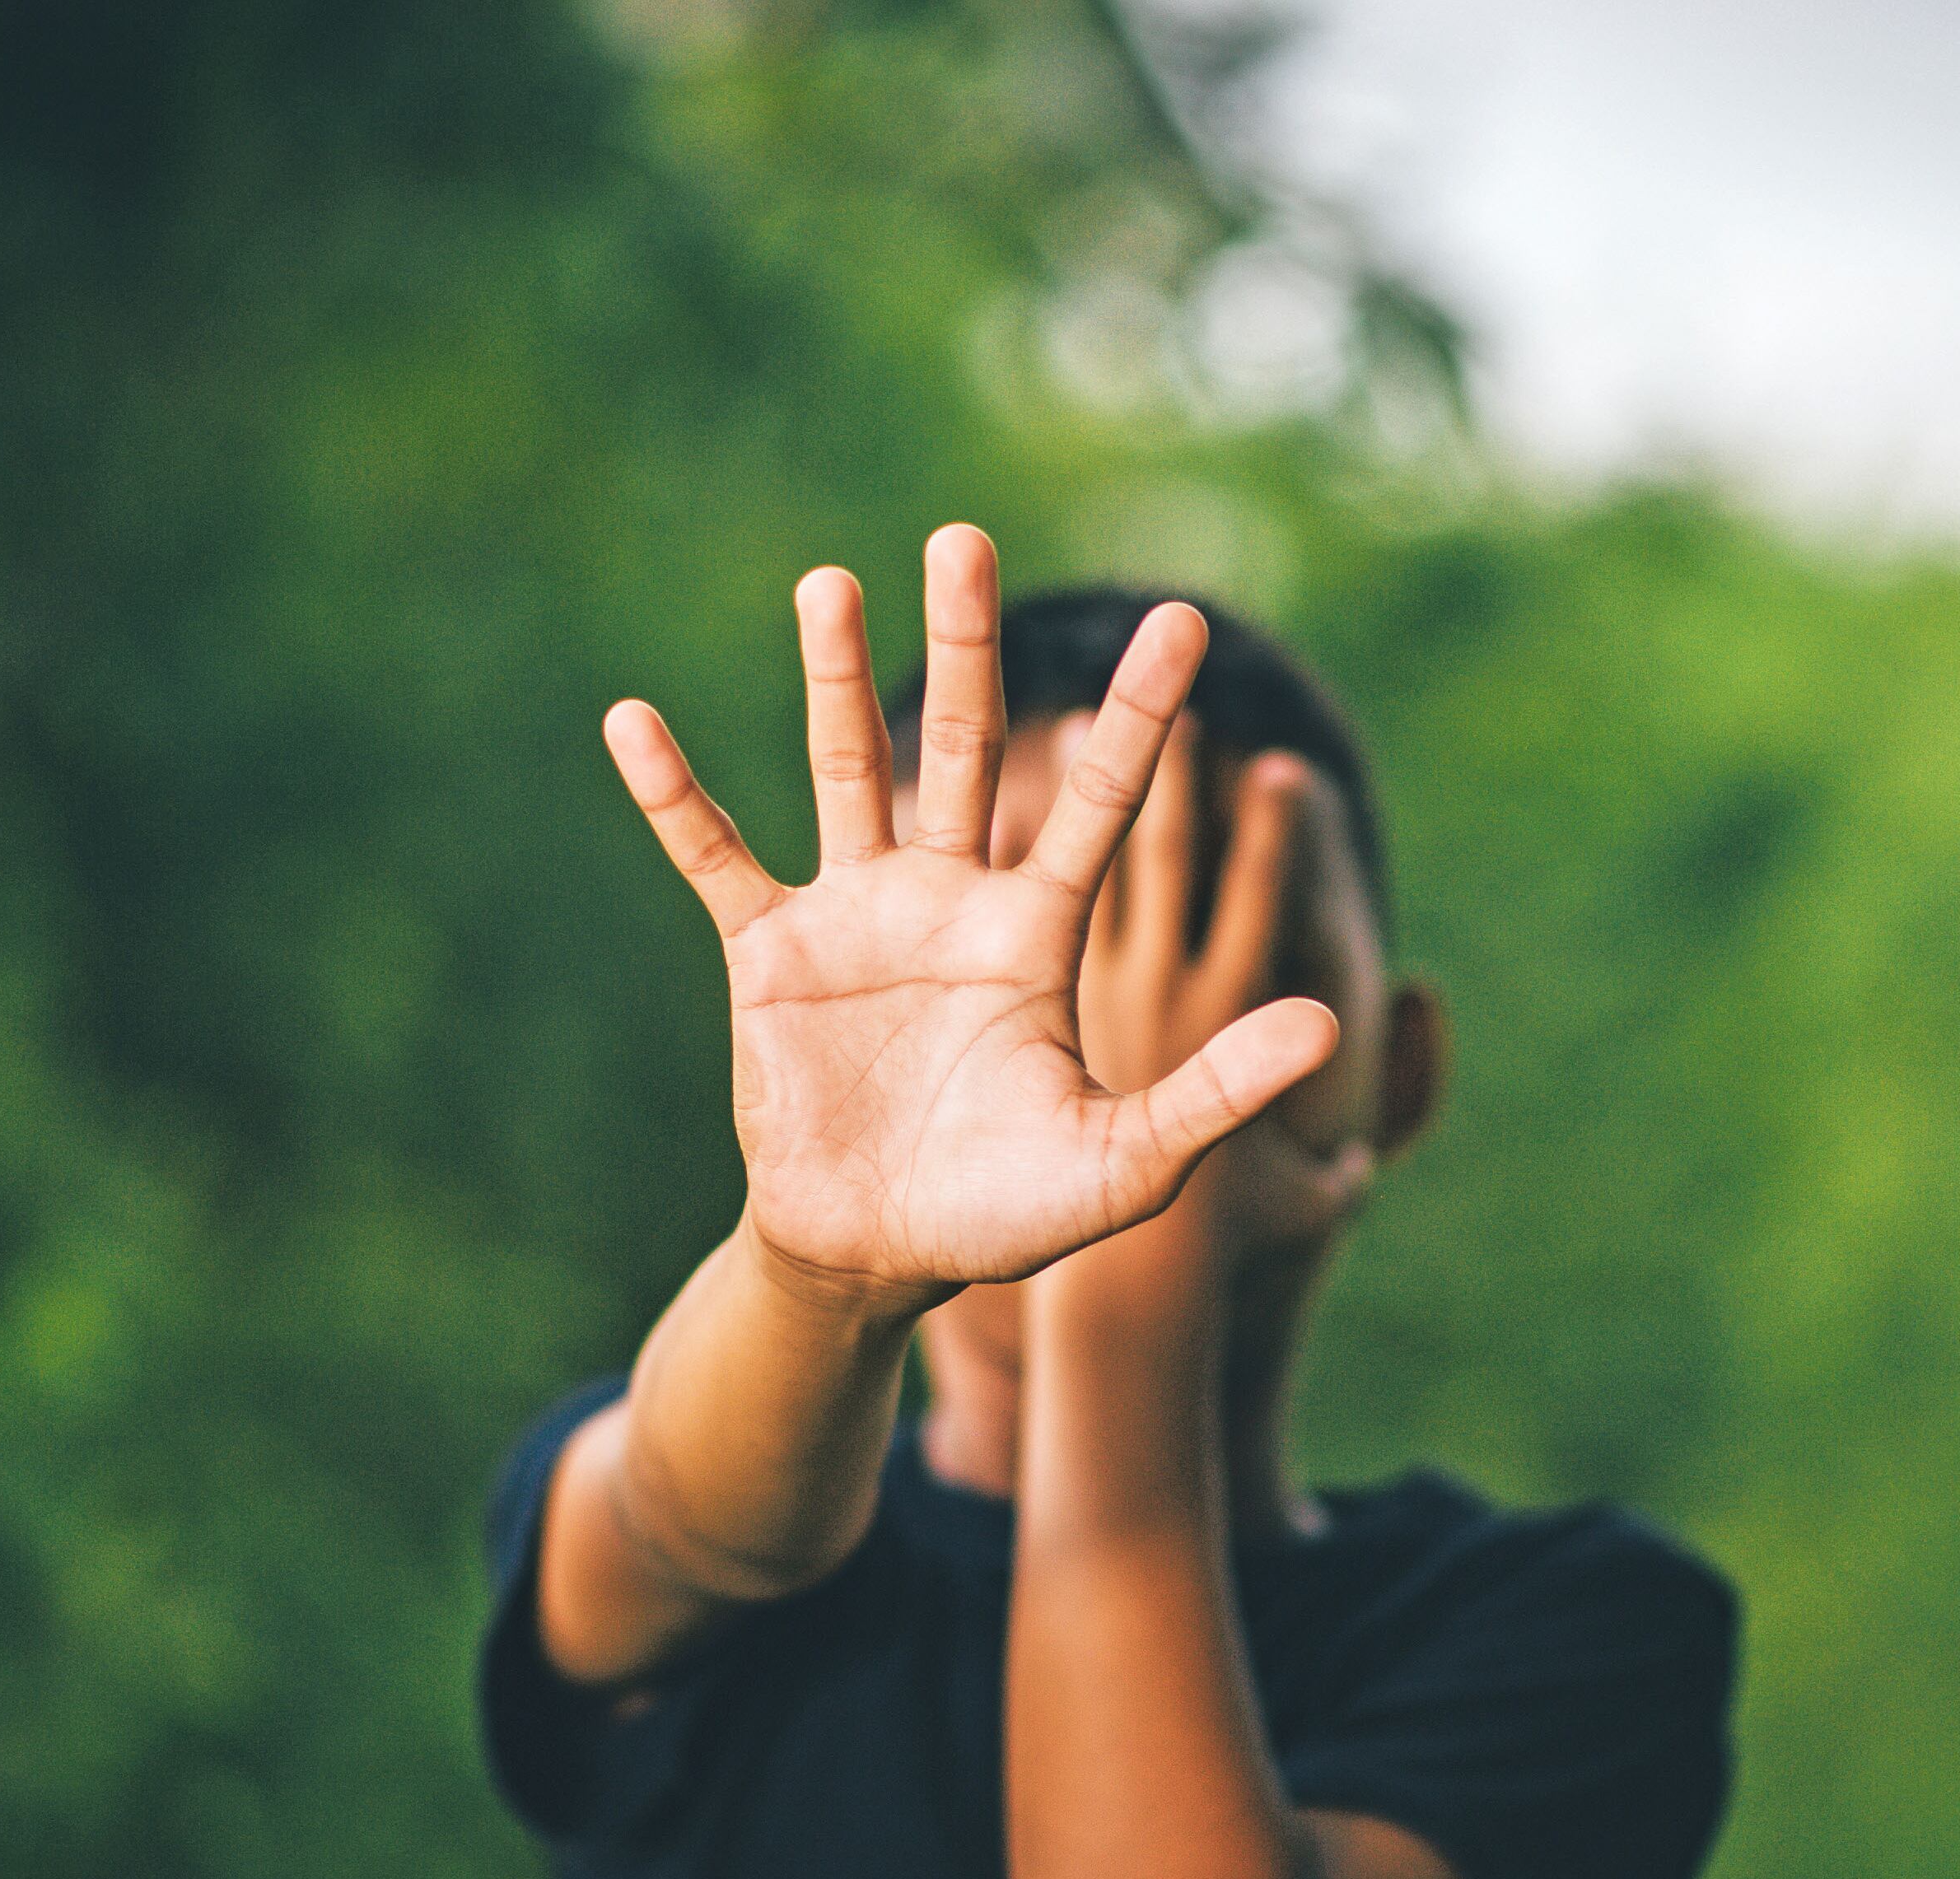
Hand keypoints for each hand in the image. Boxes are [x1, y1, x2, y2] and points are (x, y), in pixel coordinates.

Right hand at [602, 526, 1340, 1324]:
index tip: (1181, 621)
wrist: (876, 1259)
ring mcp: (854, 918)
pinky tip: (633, 723)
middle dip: (967, 645)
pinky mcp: (769, 956)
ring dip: (831, 678)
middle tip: (966, 538)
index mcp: (1035, 934)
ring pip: (846, 771)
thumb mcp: (1123, 1163)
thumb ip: (1215, 1093)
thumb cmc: (1005, 1214)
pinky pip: (716, 856)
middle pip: (964, 746)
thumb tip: (1326, 1029)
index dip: (1138, 718)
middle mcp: (949, 900)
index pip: (1097, 802)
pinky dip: (674, 794)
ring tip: (829, 579)